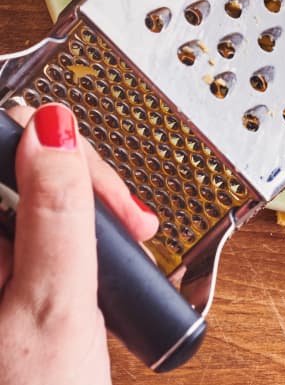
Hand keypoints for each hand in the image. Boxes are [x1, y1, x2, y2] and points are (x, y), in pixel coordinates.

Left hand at [0, 103, 158, 384]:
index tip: (97, 181)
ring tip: (126, 238)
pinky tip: (103, 258)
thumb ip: (58, 210)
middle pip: (21, 169)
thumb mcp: (54, 305)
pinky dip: (78, 238)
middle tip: (127, 219)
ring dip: (87, 210)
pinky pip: (39, 234)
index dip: (55, 151)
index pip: (2, 146)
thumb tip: (52, 124)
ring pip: (36, 201)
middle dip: (82, 183)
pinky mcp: (9, 283)